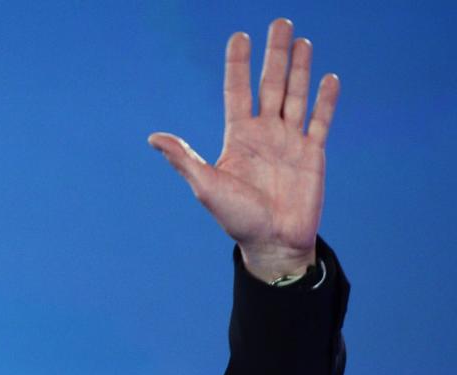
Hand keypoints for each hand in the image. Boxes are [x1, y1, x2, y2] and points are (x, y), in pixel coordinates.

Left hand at [148, 18, 339, 281]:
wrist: (273, 243)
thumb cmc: (237, 219)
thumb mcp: (206, 187)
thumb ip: (184, 160)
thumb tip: (153, 137)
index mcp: (238, 138)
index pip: (237, 91)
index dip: (238, 64)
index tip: (239, 36)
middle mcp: (264, 134)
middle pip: (271, 84)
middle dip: (275, 54)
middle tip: (280, 22)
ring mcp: (290, 142)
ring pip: (296, 95)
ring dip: (300, 69)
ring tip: (303, 41)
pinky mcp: (313, 154)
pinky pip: (320, 121)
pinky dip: (325, 100)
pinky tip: (329, 78)